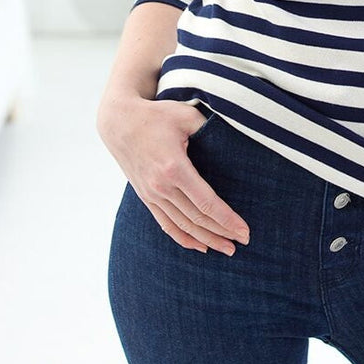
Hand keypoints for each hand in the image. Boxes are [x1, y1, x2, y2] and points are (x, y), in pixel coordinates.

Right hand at [97, 95, 249, 254]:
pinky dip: (183, 238)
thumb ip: (210, 128)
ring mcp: (151, 195)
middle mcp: (161, 187)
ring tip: (227, 248)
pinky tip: (199, 246)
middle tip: (244, 242)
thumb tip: (235, 139)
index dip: (227, 219)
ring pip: (182, 226)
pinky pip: (166, 224)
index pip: (206, 202)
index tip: (244, 230)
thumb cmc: (156, 116)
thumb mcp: (186, 115)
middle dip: (222, 233)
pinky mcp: (146, 197)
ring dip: (206, 240)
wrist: (119, 122)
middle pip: (197, 219)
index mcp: (174, 168)